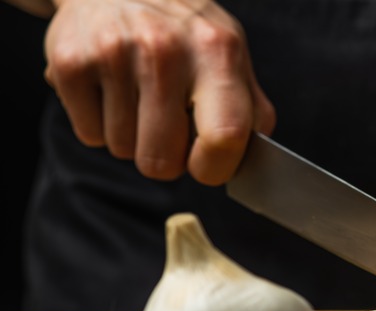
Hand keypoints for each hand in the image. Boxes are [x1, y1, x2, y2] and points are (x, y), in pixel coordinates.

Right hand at [44, 0, 274, 184]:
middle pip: (161, 161)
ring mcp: (114, 53)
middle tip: (168, 127)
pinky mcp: (70, 62)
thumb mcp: (230, 53)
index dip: (214, 167)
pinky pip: (90, 136)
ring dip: (133, 137)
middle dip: (166, 159)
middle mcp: (165, 49)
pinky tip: (112, 90)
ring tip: (138, 96)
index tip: (205, 164)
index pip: (224, 137)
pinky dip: (100, 125)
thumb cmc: (184, 30)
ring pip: (124, 150)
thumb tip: (257, 162)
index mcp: (217, 51)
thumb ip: (251, 108)